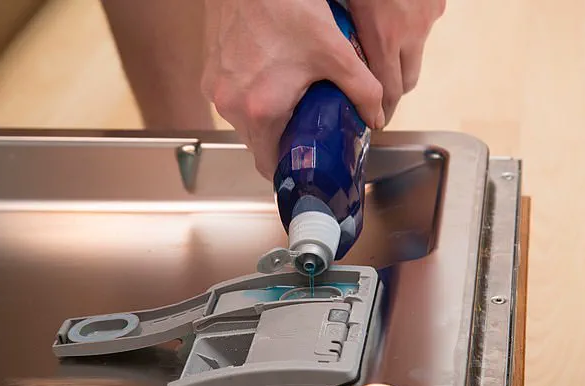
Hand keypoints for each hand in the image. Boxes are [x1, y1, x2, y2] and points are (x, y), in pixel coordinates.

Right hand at [201, 0, 384, 178]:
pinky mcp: (209, 73)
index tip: (303, 165)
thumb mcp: (335, 52)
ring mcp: (215, 88)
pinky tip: (270, 81)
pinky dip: (250, 100)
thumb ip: (363, 90)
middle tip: (305, 132)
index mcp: (260, 110)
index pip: (269, 166)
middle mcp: (230, 105)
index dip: (289, 169)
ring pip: (243, 124)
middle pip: (257, 146)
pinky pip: (232, 101)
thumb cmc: (287, 7)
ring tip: (290, 103)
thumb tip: (375, 116)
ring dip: (265, 120)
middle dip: (281, 143)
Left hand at [349, 0, 445, 121]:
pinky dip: (411, 29)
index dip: (383, 112)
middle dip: (393, 92)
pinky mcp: (437, 8)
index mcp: (382, 37)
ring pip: (416, 56)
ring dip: (402, 57)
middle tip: (378, 92)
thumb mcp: (347, 2)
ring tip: (384, 44)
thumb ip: (343, 31)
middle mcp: (410, 35)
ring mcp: (427, 22)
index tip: (377, 122)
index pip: (388, 93)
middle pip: (407, 83)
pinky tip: (397, 14)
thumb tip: (333, 51)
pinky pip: (423, 29)